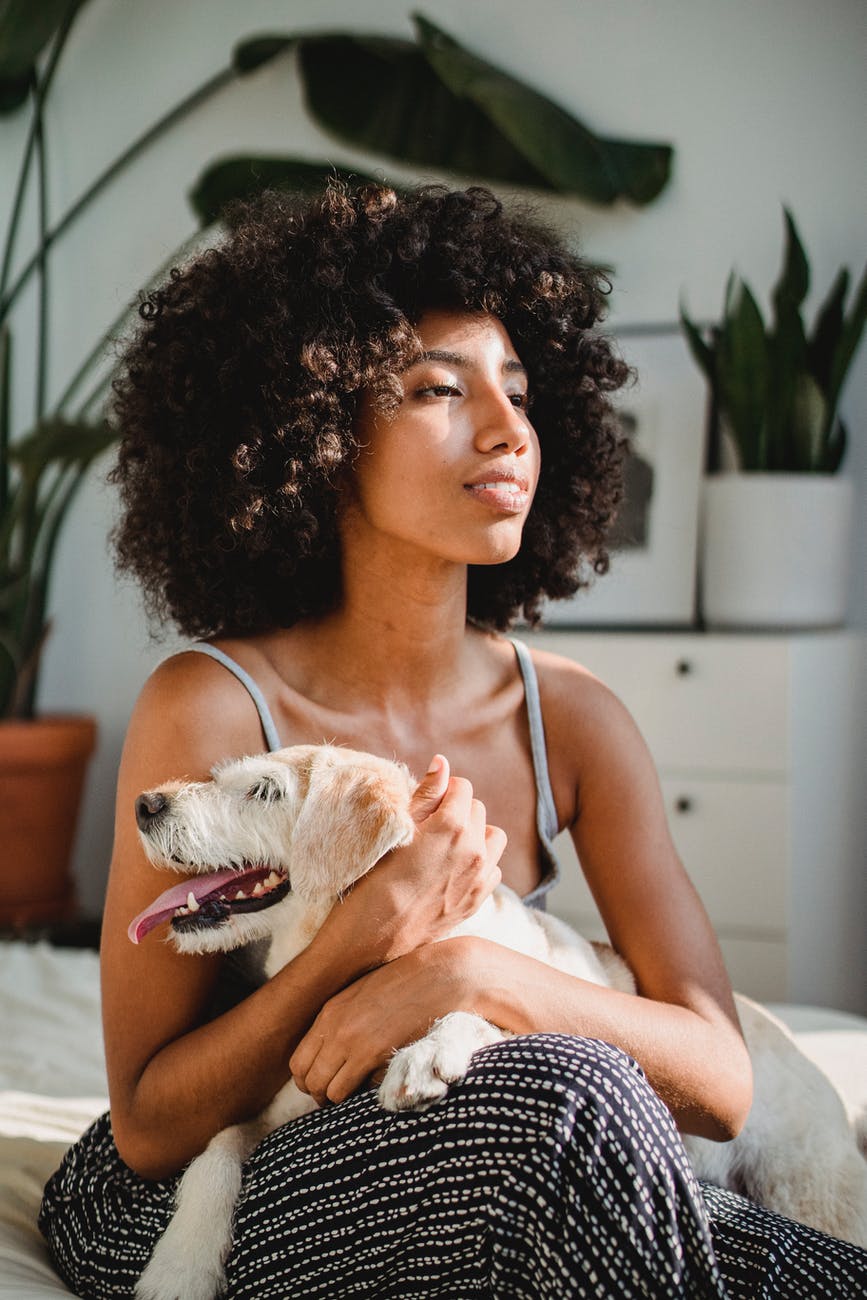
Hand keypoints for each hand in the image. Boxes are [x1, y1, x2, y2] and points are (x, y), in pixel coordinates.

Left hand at [289, 937, 483, 1105]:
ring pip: (322, 1088)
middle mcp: (334, 1026)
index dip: (308, 1078)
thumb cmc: (409, 986)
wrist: (439, 977)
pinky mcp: (371, 1052)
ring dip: (333, 1098)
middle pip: (305, 1077)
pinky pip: (343, 1090)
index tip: (325, 1083)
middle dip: (316, 1092)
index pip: (298, 1059)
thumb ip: (346, 1020)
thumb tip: (336, 1049)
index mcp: (330, 1011)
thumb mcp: (366, 996)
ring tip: (349, 1099)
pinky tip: (365, 1092)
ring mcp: (351, 1039)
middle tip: (334, 1098)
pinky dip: (350, 1098)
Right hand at [315, 755, 506, 966]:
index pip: (463, 787)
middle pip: (478, 810)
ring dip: (476, 834)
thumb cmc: (375, 879)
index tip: (426, 805)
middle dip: (458, 811)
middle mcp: (475, 849)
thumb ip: (425, 794)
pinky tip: (454, 869)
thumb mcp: (396, 830)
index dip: (443, 791)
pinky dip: (480, 863)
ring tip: (448, 845)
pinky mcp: (479, 899)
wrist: (374, 938)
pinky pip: (493, 868)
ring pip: (493, 838)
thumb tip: (443, 763)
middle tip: (430, 827)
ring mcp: (481, 877)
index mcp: (453, 825)